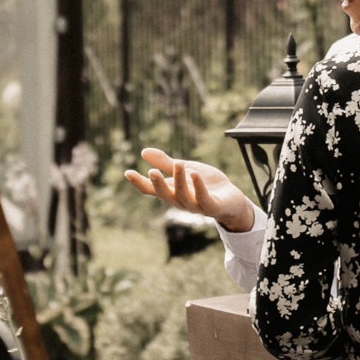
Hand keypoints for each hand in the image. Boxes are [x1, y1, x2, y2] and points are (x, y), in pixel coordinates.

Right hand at [126, 147, 256, 233]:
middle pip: (166, 195)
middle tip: (151, 172)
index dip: (140, 182)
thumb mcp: (184, 169)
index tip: (128, 172)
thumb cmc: (205, 184)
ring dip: (180, 180)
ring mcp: (196, 205)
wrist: (231, 198)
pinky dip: (198, 187)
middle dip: (158, 185)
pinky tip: (194, 173)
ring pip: (184, 196)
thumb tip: (143, 152)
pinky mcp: (212, 207)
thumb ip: (165, 163)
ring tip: (179, 163)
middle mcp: (181, 200)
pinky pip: (203, 199)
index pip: (152, 190)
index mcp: (172, 191)